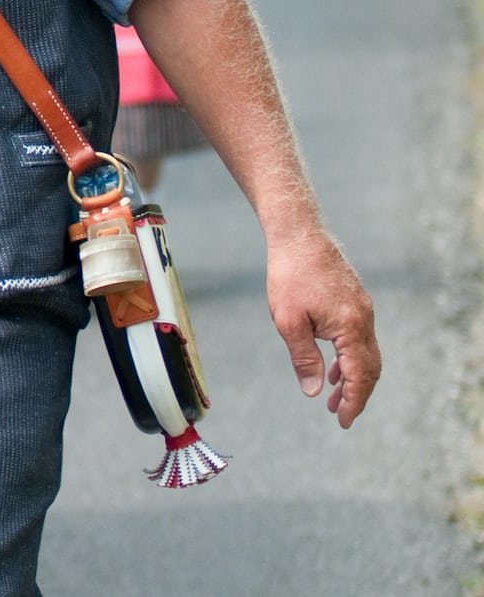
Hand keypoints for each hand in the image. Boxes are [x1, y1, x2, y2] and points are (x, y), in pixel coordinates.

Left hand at [265, 228, 378, 427]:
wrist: (299, 236)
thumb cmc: (289, 277)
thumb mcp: (288, 321)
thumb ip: (304, 358)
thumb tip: (314, 392)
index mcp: (352, 327)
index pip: (360, 376)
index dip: (354, 402)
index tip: (343, 422)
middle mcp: (365, 320)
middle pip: (370, 368)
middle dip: (356, 394)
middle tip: (340, 414)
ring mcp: (363, 309)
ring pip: (366, 353)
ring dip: (353, 376)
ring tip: (334, 395)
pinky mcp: (355, 302)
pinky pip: (359, 338)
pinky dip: (350, 357)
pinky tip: (334, 366)